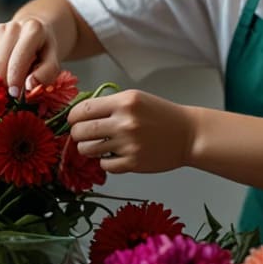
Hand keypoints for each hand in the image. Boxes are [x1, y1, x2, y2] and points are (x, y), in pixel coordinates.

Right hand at [0, 17, 61, 95]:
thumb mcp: (53, 64)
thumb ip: (46, 75)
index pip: (19, 58)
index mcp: (34, 30)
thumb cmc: (44, 52)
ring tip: (12, 74)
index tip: (15, 94)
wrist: (36, 34)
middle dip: (4, 80)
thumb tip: (29, 85)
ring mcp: (0, 27)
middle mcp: (15, 26)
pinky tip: (4, 65)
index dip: (15, 79)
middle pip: (1, 61)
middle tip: (11, 92)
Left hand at [68, 89, 195, 173]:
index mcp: (124, 102)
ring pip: (87, 149)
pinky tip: (114, 155)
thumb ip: (109, 104)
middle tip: (84, 135)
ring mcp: (128, 144)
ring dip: (88, 149)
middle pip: (80, 131)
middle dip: (77, 134)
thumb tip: (78, 113)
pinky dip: (105, 161)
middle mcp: (125, 122)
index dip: (73, 117)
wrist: (188, 134)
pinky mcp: (133, 162)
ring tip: (98, 146)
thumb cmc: (161, 115)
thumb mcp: (135, 98)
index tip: (74, 120)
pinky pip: (104, 164)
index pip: (82, 109)